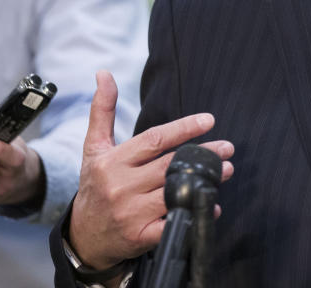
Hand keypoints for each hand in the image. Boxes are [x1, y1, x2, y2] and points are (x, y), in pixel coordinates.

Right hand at [69, 71, 234, 270]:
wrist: (83, 236)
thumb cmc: (95, 185)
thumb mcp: (94, 148)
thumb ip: (102, 111)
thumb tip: (104, 73)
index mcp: (113, 161)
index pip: (154, 140)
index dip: (183, 128)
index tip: (208, 120)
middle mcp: (121, 186)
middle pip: (170, 165)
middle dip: (203, 154)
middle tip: (227, 147)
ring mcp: (131, 212)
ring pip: (175, 192)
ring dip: (205, 181)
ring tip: (226, 170)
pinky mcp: (140, 236)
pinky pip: (173, 223)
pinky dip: (195, 212)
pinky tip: (211, 205)